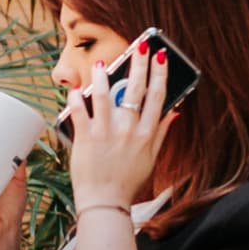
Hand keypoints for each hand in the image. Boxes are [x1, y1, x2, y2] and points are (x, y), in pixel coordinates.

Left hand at [63, 51, 169, 214]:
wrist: (106, 202)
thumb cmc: (128, 182)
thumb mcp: (151, 158)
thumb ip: (162, 133)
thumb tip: (174, 112)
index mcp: (148, 133)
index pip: (157, 96)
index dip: (160, 73)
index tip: (160, 56)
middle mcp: (129, 129)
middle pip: (135, 90)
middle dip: (139, 64)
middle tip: (140, 46)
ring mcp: (107, 133)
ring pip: (106, 96)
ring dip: (105, 77)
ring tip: (103, 63)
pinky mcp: (86, 138)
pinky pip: (80, 112)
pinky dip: (76, 99)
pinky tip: (75, 89)